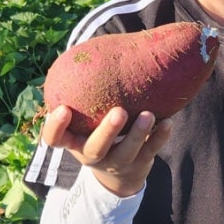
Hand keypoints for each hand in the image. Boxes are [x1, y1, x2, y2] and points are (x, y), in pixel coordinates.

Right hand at [40, 104, 171, 198]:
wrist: (119, 174)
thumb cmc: (97, 131)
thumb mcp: (85, 120)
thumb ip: (86, 95)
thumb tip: (97, 48)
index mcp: (74, 142)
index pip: (55, 139)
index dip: (56, 126)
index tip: (63, 108)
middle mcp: (91, 155)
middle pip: (95, 149)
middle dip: (107, 132)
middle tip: (119, 112)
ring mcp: (115, 163)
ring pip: (126, 153)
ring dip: (138, 134)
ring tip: (149, 115)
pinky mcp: (138, 165)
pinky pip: (150, 152)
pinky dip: (159, 138)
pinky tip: (168, 123)